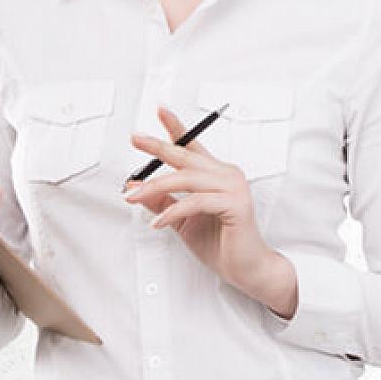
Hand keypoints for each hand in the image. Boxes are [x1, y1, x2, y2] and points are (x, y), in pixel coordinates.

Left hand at [123, 105, 277, 294]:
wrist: (247, 269)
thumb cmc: (220, 244)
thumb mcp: (182, 220)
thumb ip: (163, 201)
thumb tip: (137, 186)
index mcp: (216, 176)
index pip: (193, 147)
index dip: (176, 127)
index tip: (160, 110)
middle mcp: (227, 175)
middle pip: (186, 157)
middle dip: (158, 147)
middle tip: (136, 138)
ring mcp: (234, 188)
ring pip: (187, 179)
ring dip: (156, 187)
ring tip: (133, 196)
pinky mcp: (236, 204)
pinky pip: (196, 201)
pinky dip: (173, 211)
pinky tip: (158, 222)